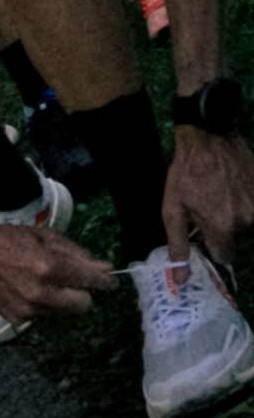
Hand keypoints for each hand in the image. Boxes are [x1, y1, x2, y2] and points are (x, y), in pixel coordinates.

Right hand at [0, 218, 115, 323]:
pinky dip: (41, 306)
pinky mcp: (18, 318)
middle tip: (71, 282)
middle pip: (83, 304)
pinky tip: (27, 291)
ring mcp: (29, 308)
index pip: (91, 282)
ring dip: (60, 300)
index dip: (104, 282)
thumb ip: (77, 253)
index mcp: (49, 267)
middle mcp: (41, 292)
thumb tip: (105, 268)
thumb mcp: (46, 237)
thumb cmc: (12, 239)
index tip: (109, 282)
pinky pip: (43, 316)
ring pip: (63, 312)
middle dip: (81, 292)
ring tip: (43, 284)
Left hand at [164, 128, 253, 266]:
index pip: (224, 257)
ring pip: (246, 225)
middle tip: (208, 208)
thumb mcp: (172, 208)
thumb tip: (181, 280)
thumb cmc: (186, 172)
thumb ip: (179, 245)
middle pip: (236, 240)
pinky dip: (243, 203)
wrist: (209, 138)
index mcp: (222, 228)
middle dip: (222, 229)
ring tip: (218, 195)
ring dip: (234, 216)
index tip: (204, 236)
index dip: (212, 247)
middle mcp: (247, 222)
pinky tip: (230, 188)